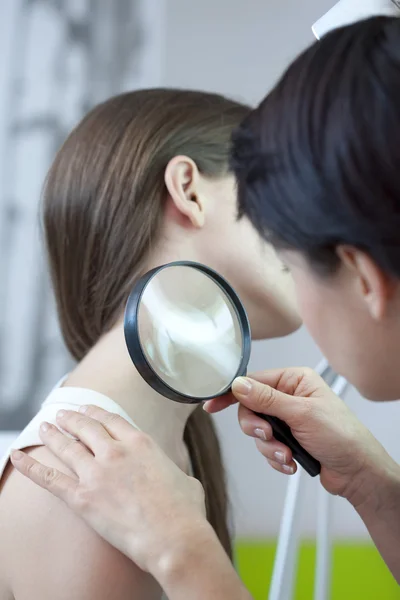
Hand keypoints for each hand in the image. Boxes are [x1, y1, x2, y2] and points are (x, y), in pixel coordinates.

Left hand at [11, 406, 207, 576]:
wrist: (174, 536)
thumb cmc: (186, 511)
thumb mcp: (184, 478)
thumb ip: (172, 469)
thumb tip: (176, 476)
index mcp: (141, 442)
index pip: (111, 419)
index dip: (95, 412)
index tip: (86, 408)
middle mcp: (115, 451)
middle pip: (86, 427)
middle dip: (71, 419)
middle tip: (61, 414)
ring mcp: (97, 472)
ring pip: (67, 446)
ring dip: (53, 435)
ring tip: (44, 427)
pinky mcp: (82, 498)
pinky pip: (49, 478)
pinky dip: (31, 466)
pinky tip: (17, 456)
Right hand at [205, 367, 392, 503]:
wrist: (358, 472)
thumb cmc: (342, 436)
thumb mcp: (301, 413)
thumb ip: (266, 399)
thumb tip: (239, 385)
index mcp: (295, 380)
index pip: (254, 381)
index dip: (233, 394)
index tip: (212, 405)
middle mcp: (289, 397)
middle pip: (251, 408)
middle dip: (258, 428)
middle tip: (268, 435)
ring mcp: (288, 419)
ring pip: (258, 431)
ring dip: (270, 447)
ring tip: (287, 455)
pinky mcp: (288, 440)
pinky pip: (267, 448)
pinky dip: (276, 458)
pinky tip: (291, 463)